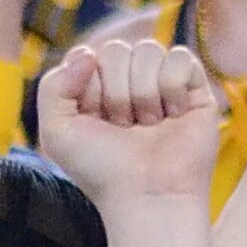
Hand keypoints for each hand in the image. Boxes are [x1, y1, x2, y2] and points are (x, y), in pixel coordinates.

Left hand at [37, 40, 218, 211]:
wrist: (148, 196)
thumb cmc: (102, 171)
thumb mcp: (57, 133)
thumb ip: (53, 86)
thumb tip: (88, 54)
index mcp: (95, 88)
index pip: (87, 54)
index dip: (88, 87)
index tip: (95, 120)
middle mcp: (128, 81)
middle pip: (116, 49)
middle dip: (117, 93)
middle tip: (124, 127)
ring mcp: (161, 82)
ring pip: (148, 50)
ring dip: (144, 93)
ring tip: (148, 126)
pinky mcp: (193, 88)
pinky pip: (179, 57)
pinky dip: (172, 87)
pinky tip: (173, 116)